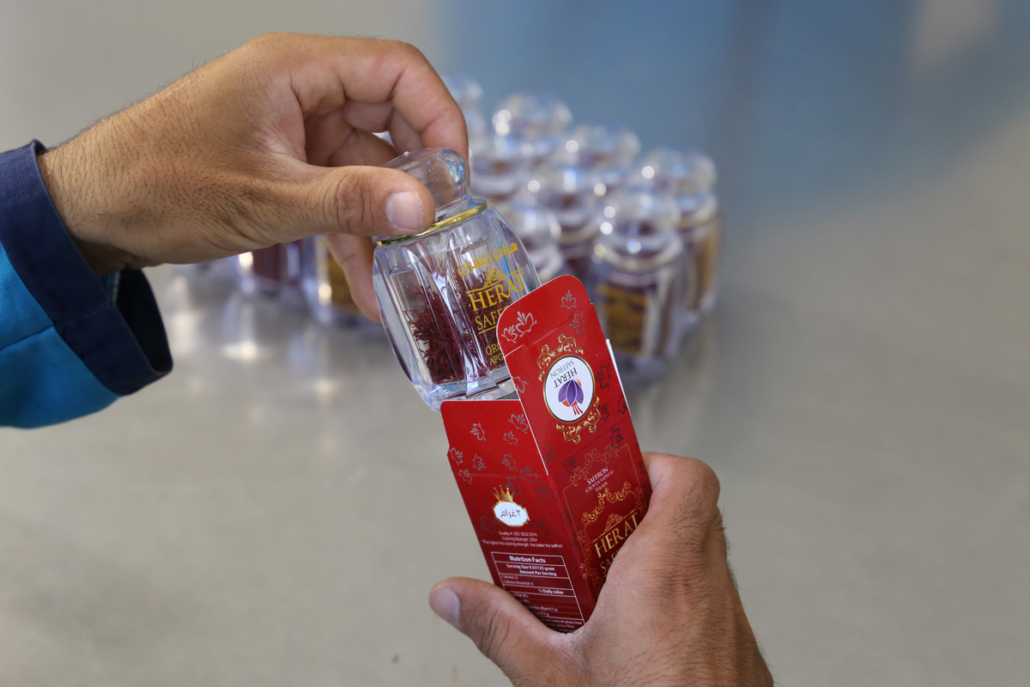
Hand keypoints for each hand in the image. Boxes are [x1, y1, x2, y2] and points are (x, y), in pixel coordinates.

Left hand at [36, 33, 466, 318]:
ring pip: (366, 166)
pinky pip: (337, 193)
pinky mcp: (284, 165)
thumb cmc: (160, 184)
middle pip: (391, 119)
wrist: (94, 210)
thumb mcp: (266, 199)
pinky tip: (369, 285)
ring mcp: (294, 130)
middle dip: (417, 177)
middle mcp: (302, 91)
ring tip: (405, 276)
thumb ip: (350, 202)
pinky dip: (353, 233)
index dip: (439, 117)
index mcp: (296, 71)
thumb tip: (424, 207)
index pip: (396, 71)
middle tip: (439, 229)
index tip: (457, 176)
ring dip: (385, 220)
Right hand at [429, 453, 772, 685]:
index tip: (609, 478)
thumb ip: (500, 628)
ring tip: (610, 580)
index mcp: (663, 576)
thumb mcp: (553, 679)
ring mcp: (731, 620)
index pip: (687, 478)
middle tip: (597, 525)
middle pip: (692, 508)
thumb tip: (454, 597)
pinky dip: (681, 596)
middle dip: (643, 506)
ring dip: (663, 552)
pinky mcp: (741, 651)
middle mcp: (708, 587)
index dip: (652, 464)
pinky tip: (641, 632)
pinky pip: (715, 598)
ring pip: (705, 553)